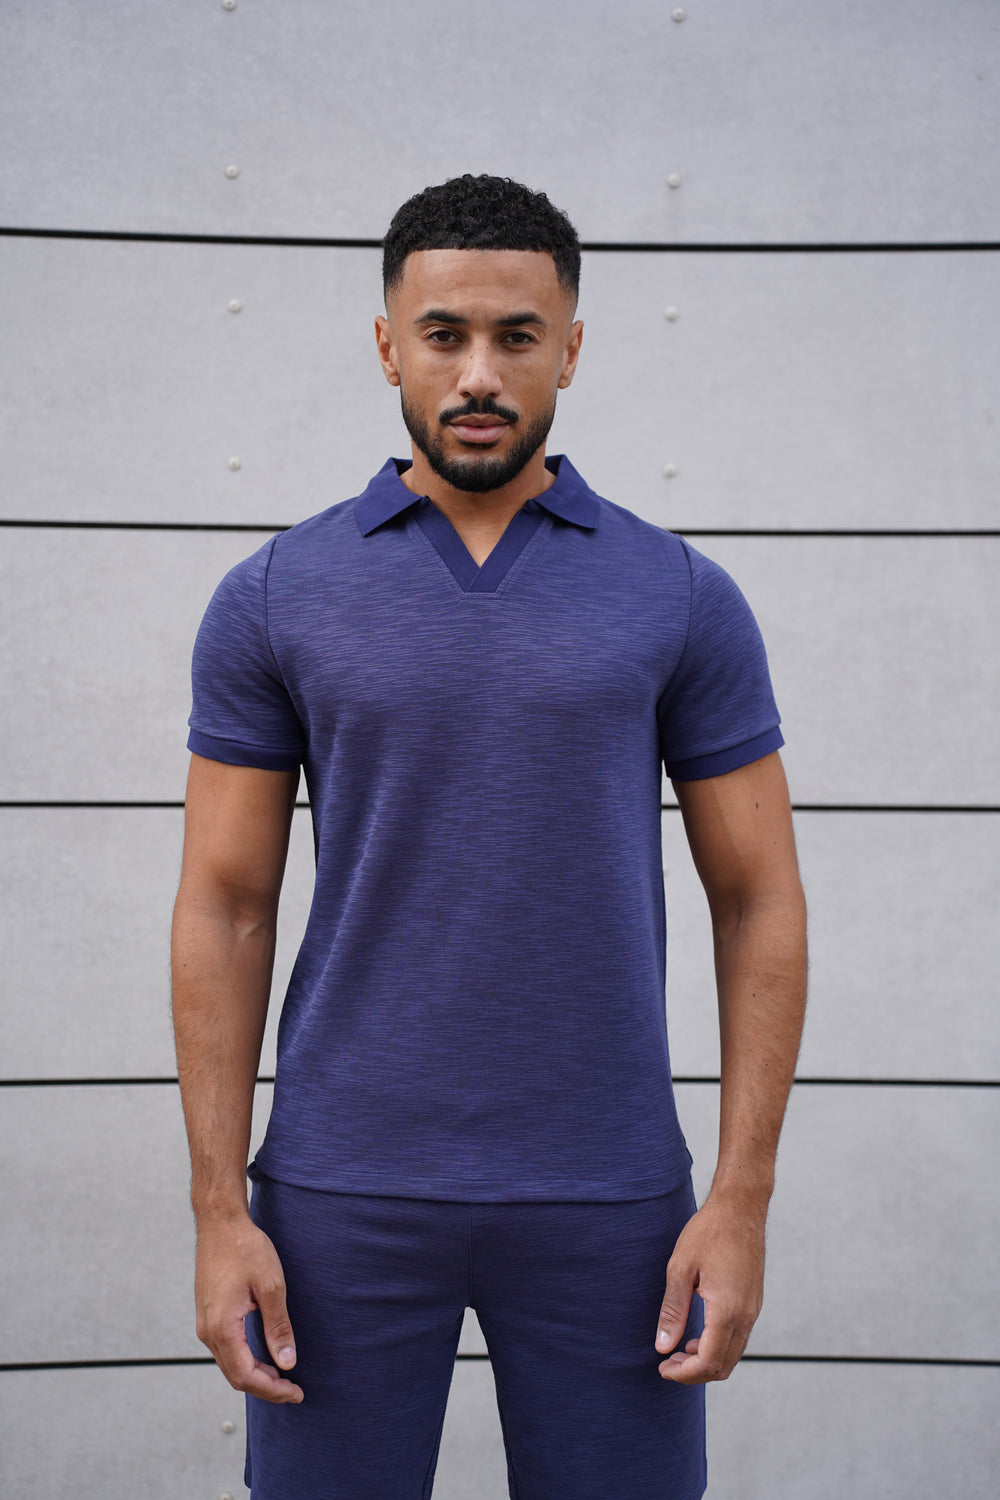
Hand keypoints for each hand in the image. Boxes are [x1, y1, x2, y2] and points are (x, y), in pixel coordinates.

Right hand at [194, 1214, 303, 1403]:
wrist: (220, 1223)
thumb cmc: (245, 1249)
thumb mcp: (271, 1286)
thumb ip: (278, 1327)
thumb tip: (287, 1362)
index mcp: (222, 1328)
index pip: (246, 1376)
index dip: (272, 1390)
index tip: (295, 1393)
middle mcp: (208, 1331)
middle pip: (236, 1376)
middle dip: (265, 1387)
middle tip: (294, 1391)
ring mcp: (205, 1324)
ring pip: (229, 1364)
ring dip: (255, 1375)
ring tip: (283, 1377)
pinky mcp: (208, 1315)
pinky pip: (225, 1350)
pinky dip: (245, 1360)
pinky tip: (264, 1357)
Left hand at [654, 1191, 765, 1383]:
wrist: (741, 1208)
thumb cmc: (709, 1232)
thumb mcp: (681, 1268)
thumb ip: (673, 1311)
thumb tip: (663, 1347)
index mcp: (727, 1309)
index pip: (708, 1361)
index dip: (684, 1373)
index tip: (662, 1368)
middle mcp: (746, 1315)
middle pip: (723, 1366)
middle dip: (694, 1373)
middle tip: (668, 1363)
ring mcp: (753, 1310)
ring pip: (733, 1354)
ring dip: (706, 1360)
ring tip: (679, 1349)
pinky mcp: (754, 1302)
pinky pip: (738, 1338)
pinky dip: (718, 1346)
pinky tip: (697, 1333)